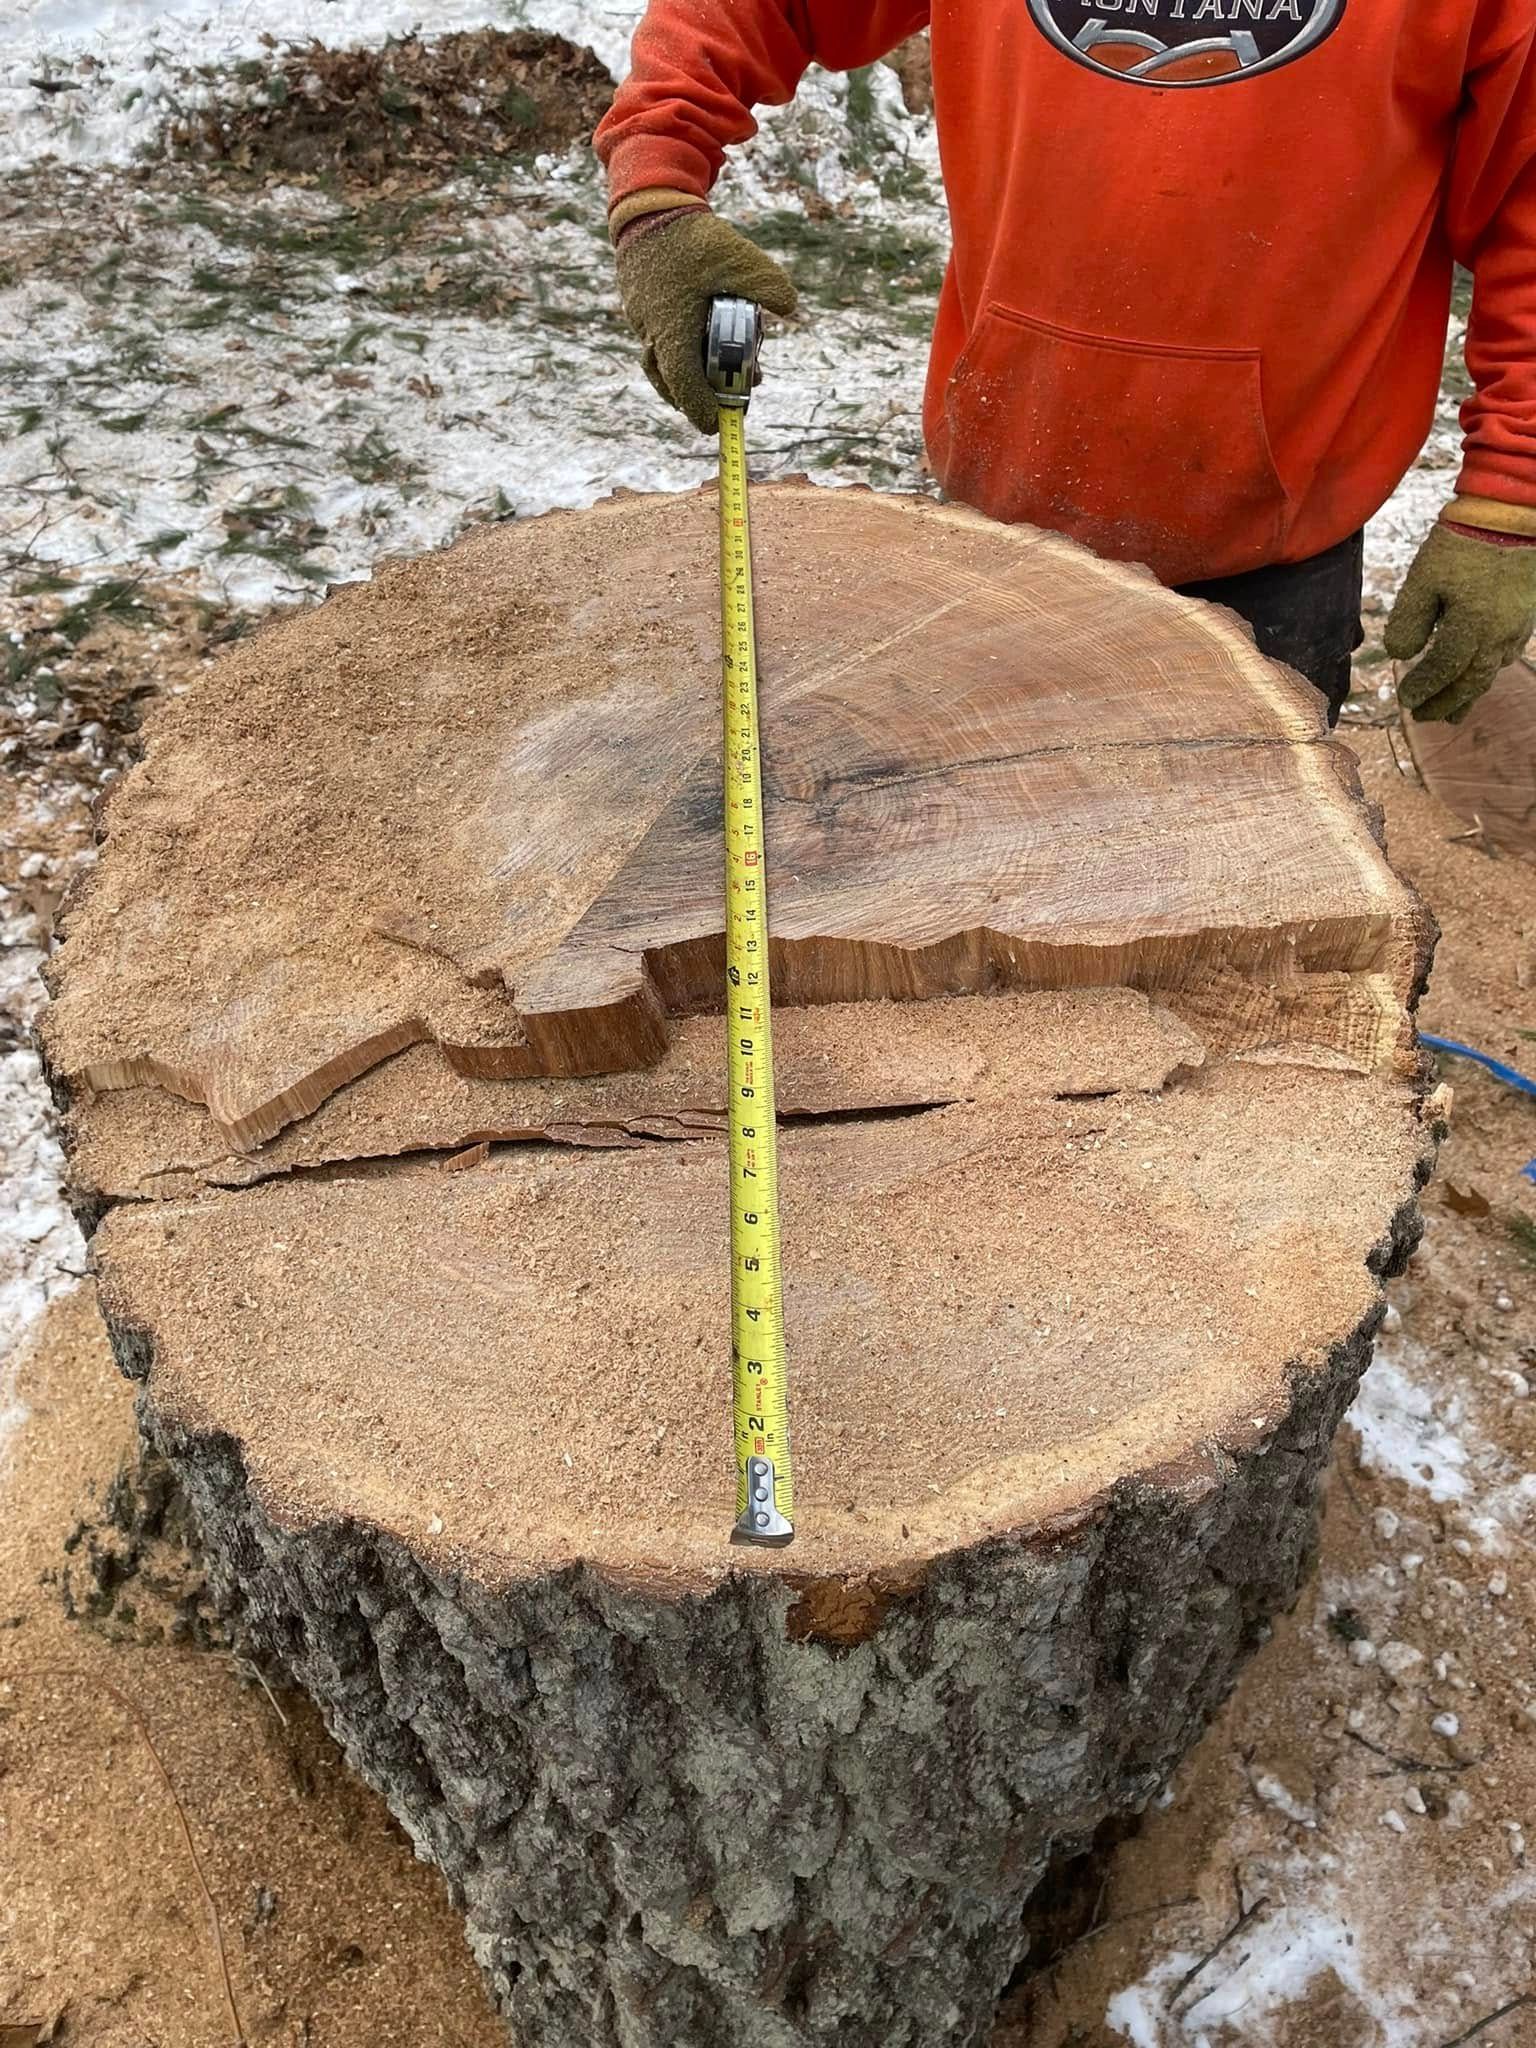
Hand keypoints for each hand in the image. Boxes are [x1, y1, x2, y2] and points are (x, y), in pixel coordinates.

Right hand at [615, 211, 796, 433]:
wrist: (647, 204)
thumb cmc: (691, 237)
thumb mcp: (738, 257)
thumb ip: (767, 285)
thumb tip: (790, 309)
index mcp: (672, 331)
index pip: (685, 385)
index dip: (701, 408)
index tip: (716, 425)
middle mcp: (652, 331)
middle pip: (670, 382)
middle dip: (696, 398)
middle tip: (722, 405)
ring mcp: (641, 319)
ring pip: (661, 363)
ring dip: (686, 375)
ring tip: (715, 375)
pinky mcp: (640, 305)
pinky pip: (657, 340)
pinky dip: (677, 350)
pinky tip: (698, 337)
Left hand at [1384, 521, 1535, 722]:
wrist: (1513, 513)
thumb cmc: (1463, 542)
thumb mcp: (1424, 577)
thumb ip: (1410, 620)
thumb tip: (1400, 655)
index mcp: (1471, 626)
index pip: (1444, 669)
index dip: (1424, 687)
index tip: (1404, 699)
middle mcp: (1498, 634)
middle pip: (1471, 681)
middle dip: (1445, 702)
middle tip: (1422, 717)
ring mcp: (1517, 626)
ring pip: (1492, 672)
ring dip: (1469, 694)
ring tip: (1452, 713)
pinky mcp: (1526, 614)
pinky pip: (1508, 654)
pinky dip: (1490, 672)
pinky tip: (1482, 675)